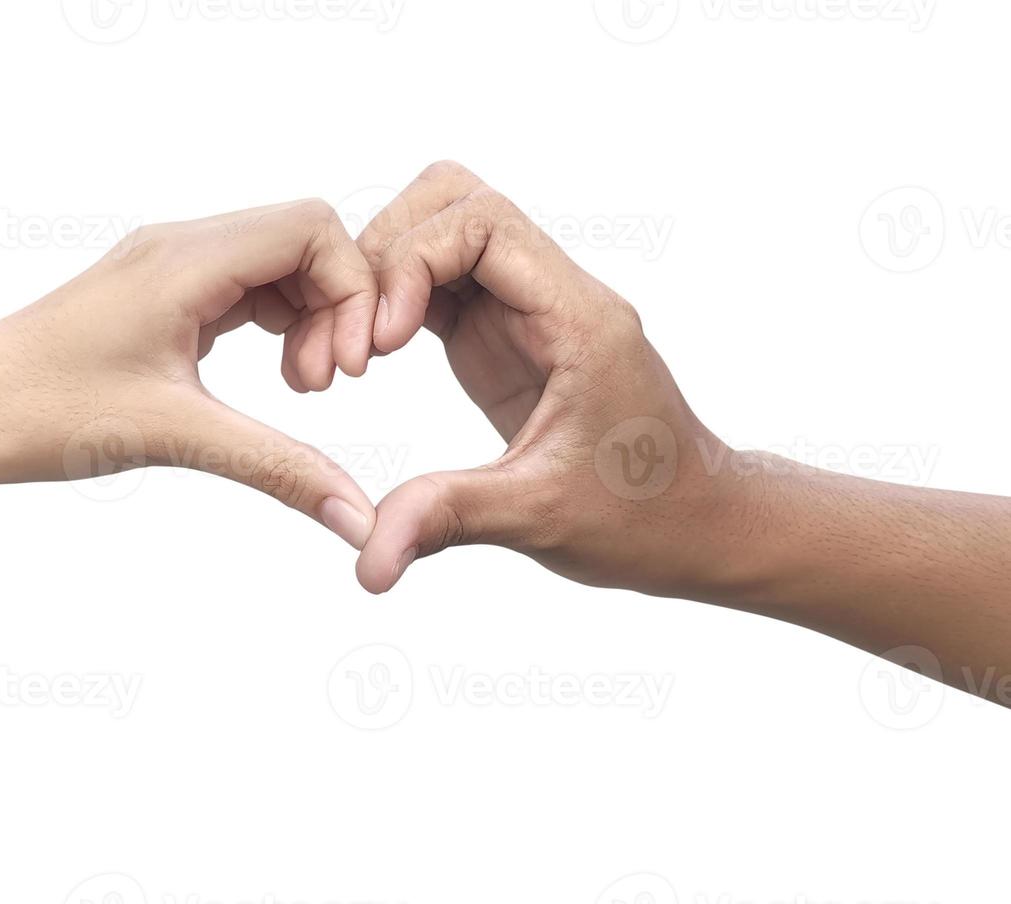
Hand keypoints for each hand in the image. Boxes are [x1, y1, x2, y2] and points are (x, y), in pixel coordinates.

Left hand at [0, 198, 380, 546]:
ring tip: (298, 388)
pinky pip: (245, 288)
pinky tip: (269, 379)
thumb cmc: (44, 414)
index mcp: (185, 259)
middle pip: (304, 241)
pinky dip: (276, 325)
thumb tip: (360, 519)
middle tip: (321, 386)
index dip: (352, 292)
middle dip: (334, 310)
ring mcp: (169, 267)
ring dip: (308, 320)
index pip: (313, 228)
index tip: (347, 370)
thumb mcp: (178, 439)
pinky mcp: (162, 295)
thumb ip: (280, 470)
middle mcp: (180, 246)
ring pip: (278, 265)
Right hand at [353, 162, 737, 593]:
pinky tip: (367, 355)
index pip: (482, 222)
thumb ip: (451, 517)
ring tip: (353, 348)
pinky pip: (440, 283)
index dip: (412, 261)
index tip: (380, 340)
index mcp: (577, 317)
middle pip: (457, 200)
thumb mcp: (541, 517)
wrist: (693, 523)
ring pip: (443, 232)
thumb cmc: (643, 515)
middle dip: (389, 249)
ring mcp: (527, 311)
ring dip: (386, 271)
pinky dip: (394, 301)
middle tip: (355, 333)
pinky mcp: (503, 337)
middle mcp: (553, 296)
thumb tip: (368, 561)